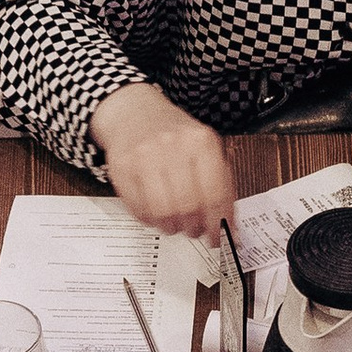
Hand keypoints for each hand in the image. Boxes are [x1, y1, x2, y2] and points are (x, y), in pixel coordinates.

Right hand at [91, 81, 232, 235]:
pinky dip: (150, 220)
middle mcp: (173, 145)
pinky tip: (155, 212)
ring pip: (162, 213)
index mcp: (202, 141)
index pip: (215, 195)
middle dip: (193, 227)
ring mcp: (145, 156)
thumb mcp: (204, 149)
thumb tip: (229, 227)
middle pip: (188, 207)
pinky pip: (139, 210)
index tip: (219, 239)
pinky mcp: (122, 168)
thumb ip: (219, 186)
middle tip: (194, 230)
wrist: (134, 112)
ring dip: (171, 227)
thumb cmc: (173, 136)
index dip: (218, 224)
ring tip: (174, 223)